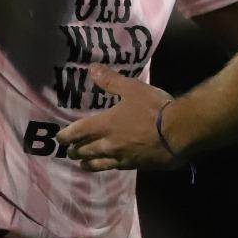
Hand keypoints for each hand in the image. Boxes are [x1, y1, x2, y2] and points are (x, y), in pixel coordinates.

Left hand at [57, 66, 176, 171]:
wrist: (179, 131)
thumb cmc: (154, 108)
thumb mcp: (132, 89)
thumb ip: (110, 81)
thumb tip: (91, 69)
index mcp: (105, 124)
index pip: (78, 131)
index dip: (66, 135)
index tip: (59, 138)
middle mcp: (109, 144)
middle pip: (85, 150)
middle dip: (75, 150)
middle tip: (69, 151)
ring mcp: (122, 157)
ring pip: (97, 164)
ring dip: (87, 163)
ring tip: (82, 164)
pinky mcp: (135, 166)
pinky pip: (115, 168)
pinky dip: (106, 167)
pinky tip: (107, 167)